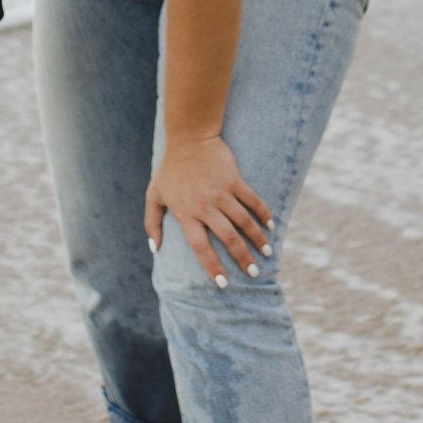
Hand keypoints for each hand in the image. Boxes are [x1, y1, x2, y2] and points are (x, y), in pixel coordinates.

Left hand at [144, 134, 274, 285]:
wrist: (189, 139)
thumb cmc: (170, 169)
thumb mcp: (154, 195)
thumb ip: (151, 223)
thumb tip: (155, 249)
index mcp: (186, 214)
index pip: (200, 247)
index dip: (212, 266)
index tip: (223, 283)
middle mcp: (205, 206)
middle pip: (228, 238)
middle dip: (242, 258)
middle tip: (253, 273)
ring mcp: (221, 193)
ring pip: (244, 222)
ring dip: (257, 239)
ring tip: (267, 253)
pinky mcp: (235, 180)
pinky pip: (253, 200)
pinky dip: (263, 214)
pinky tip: (271, 226)